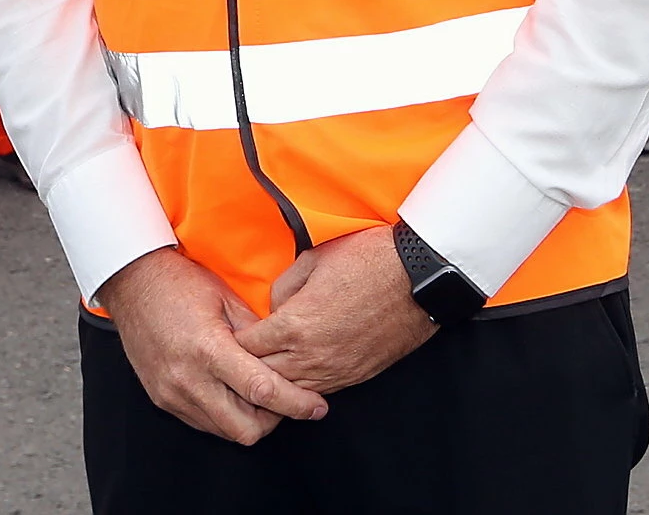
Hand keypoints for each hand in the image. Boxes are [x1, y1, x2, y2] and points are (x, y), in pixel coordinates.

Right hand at [98, 247, 330, 445]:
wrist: (132, 283)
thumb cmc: (180, 283)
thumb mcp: (226, 299)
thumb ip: (257, 334)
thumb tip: (285, 357)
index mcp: (209, 349)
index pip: (262, 391)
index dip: (295, 403)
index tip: (317, 406)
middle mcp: (189, 379)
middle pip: (245, 428)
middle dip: (273, 420)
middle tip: (286, 400)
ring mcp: (172, 394)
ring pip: (224, 431)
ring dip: (248, 419)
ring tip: (259, 394)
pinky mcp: (162, 399)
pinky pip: (203, 423)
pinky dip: (224, 415)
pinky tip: (231, 392)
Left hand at [239, 226, 436, 396]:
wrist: (419, 278)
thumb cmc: (367, 260)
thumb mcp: (312, 259)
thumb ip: (282, 287)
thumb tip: (274, 309)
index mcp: (293, 325)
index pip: (246, 347)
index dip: (234, 341)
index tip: (229, 334)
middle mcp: (310, 356)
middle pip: (263, 376)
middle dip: (248, 366)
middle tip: (239, 357)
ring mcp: (334, 371)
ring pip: (289, 391)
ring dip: (275, 381)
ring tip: (265, 370)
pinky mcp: (355, 377)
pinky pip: (317, 391)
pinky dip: (302, 385)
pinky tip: (297, 373)